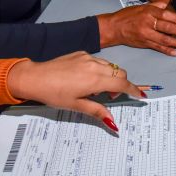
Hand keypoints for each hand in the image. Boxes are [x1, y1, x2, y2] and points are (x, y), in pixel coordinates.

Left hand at [7, 53, 144, 126]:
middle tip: (108, 96)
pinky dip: (99, 70)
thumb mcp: (76, 105)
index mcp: (95, 79)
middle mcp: (95, 65)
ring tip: (94, 88)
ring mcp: (88, 57)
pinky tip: (84, 78)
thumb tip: (113, 122)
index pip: (123, 83)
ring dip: (110, 76)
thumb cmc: (54, 94)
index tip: (140, 95)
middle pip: (120, 72)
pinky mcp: (81, 53)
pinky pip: (98, 61)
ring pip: (110, 65)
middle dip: (121, 84)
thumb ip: (97, 111)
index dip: (134, 89)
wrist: (35, 77)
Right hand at [97, 2, 175, 55]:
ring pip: (165, 39)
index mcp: (148, 12)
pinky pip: (158, 48)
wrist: (114, 28)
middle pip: (167, 27)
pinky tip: (175, 52)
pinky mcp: (144, 43)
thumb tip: (168, 6)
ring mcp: (146, 35)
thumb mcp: (141, 7)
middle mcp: (148, 23)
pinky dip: (167, 51)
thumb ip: (156, 6)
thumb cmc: (127, 16)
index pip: (165, 15)